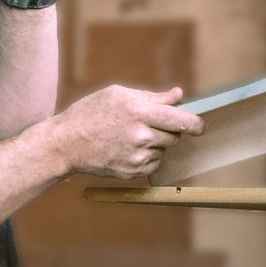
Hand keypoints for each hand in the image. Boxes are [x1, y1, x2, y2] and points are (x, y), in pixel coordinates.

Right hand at [47, 85, 204, 178]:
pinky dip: (147, 157)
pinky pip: (153, 164)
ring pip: (163, 150)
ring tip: (130, 136)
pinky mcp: (132, 172)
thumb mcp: (119, 95)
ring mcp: (137, 156)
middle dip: (169, 131)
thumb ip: (153, 96)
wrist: (65, 143)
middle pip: (175, 136)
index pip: (181, 120)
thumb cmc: (90, 113)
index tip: (200, 126)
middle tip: (149, 125)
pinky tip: (126, 148)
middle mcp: (141, 135)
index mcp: (140, 112)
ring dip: (156, 143)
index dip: (196, 124)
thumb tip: (178, 94)